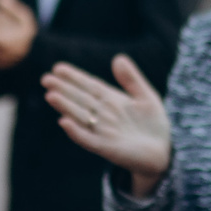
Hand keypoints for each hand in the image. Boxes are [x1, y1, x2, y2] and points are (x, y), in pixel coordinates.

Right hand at [44, 53, 171, 190]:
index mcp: (110, 100)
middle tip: (46, 79)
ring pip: (80, 117)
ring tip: (51, 95)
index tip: (58, 67)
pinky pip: (88, 140)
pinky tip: (64, 122)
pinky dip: (76, 132)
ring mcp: (103, 132)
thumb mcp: (146, 96)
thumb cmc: (153, 125)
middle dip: (63, 89)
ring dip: (65, 107)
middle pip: (80, 99)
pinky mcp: (107, 148)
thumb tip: (117, 58)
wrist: (164, 152)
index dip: (74, 77)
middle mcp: (103, 115)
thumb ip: (132, 79)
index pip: (89, 86)